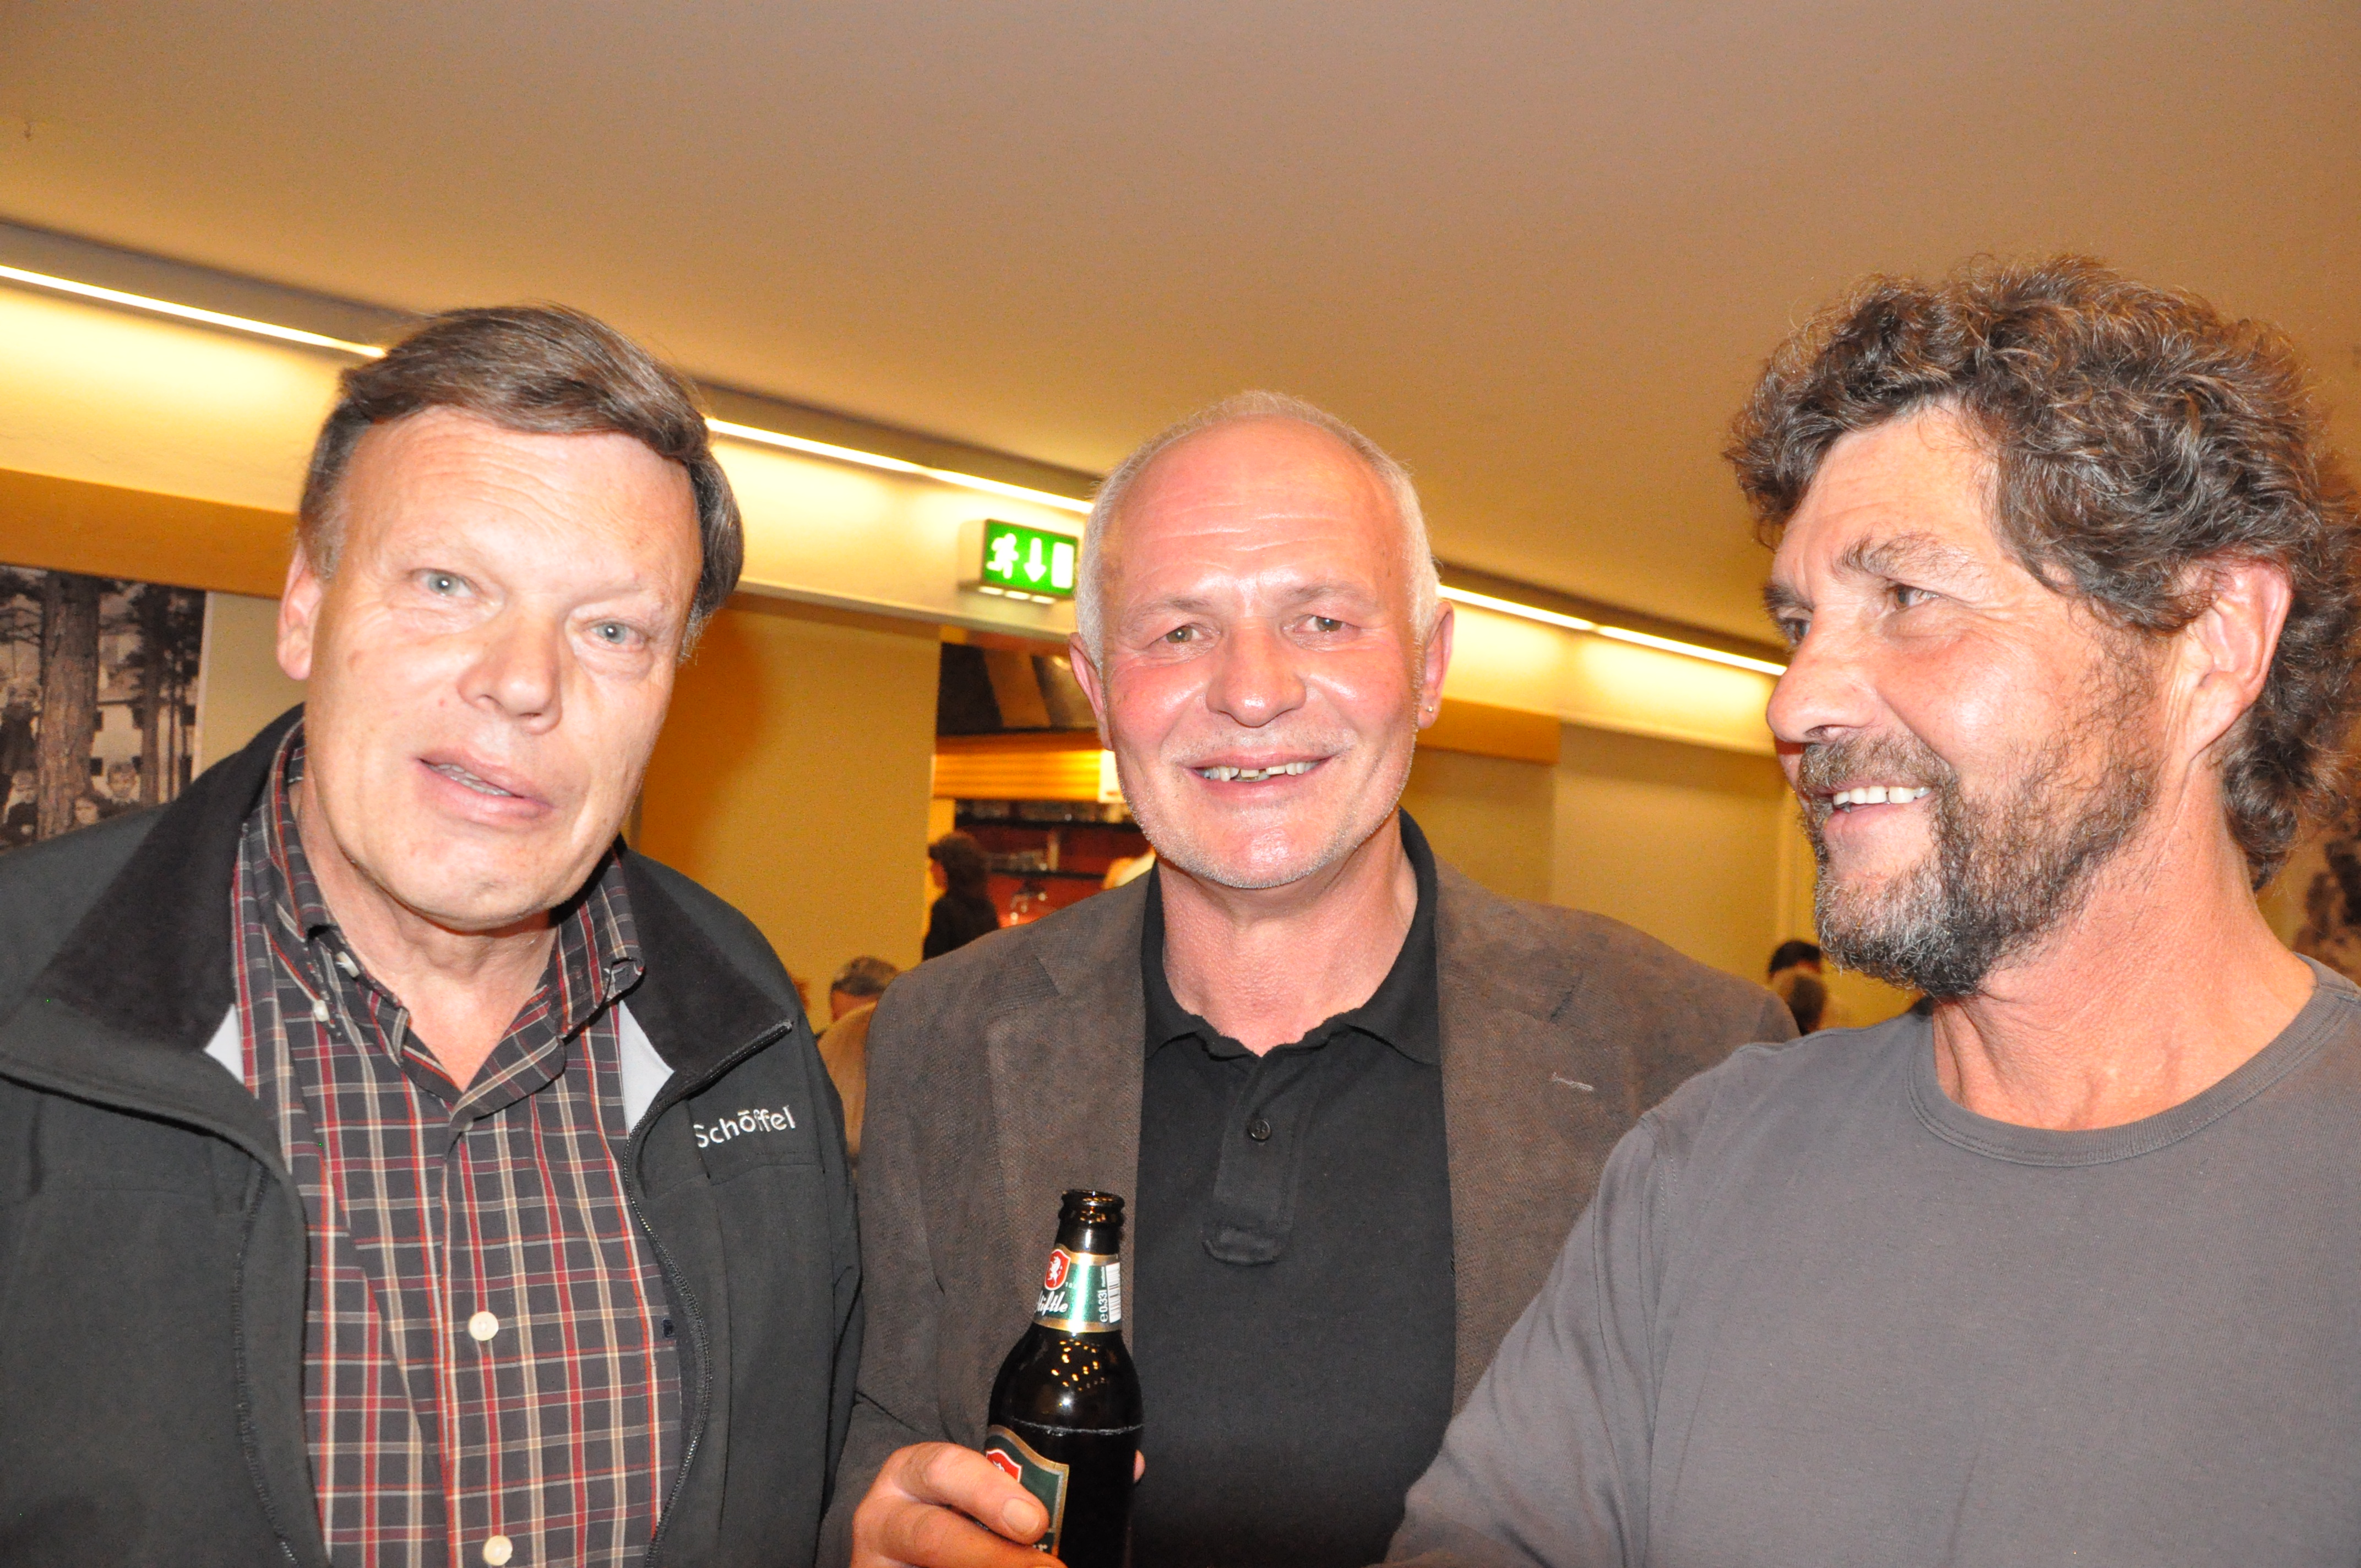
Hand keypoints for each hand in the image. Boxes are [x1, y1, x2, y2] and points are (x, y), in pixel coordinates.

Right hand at [850, 1442, 1149, 1567]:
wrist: (903, 1549)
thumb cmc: (956, 1511)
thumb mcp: (982, 1486)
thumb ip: (1038, 1479)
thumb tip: (1127, 1468)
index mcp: (914, 1473)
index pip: (945, 1470)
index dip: (989, 1495)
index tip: (1035, 1521)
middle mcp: (887, 1518)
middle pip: (935, 1539)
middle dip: (993, 1559)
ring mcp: (881, 1564)